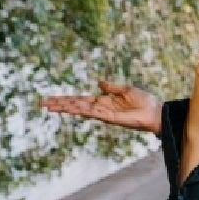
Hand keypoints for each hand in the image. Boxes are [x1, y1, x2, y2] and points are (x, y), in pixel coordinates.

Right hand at [42, 79, 160, 133]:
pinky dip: (82, 109)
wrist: (155, 112)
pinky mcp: (110, 117)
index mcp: (103, 101)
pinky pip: (93, 112)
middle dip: (60, 104)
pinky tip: (71, 108)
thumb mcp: (126, 90)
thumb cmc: (144, 102)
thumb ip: (111, 87)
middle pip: (75, 105)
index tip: (52, 100)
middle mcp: (100, 108)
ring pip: (80, 109)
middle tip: (43, 104)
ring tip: (50, 107)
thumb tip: (99, 82)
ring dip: (66, 107)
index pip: (80, 100)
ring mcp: (104, 114)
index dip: (66, 100)